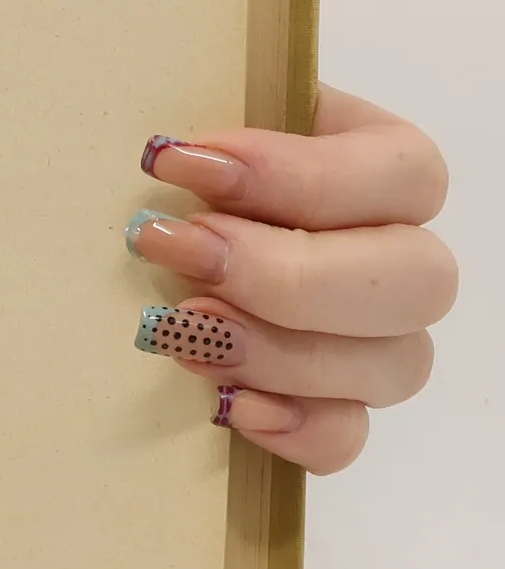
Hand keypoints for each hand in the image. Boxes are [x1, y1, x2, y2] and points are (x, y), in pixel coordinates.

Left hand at [127, 85, 454, 473]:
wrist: (150, 241)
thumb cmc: (179, 174)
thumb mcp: (203, 136)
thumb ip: (213, 132)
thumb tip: (174, 149)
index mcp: (381, 167)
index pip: (401, 172)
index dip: (295, 173)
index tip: (178, 161)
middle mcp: (399, 256)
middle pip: (418, 279)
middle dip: (289, 273)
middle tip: (182, 253)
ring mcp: (376, 340)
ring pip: (393, 365)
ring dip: (282, 353)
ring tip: (181, 331)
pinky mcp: (332, 406)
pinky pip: (347, 435)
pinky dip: (295, 429)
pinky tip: (227, 406)